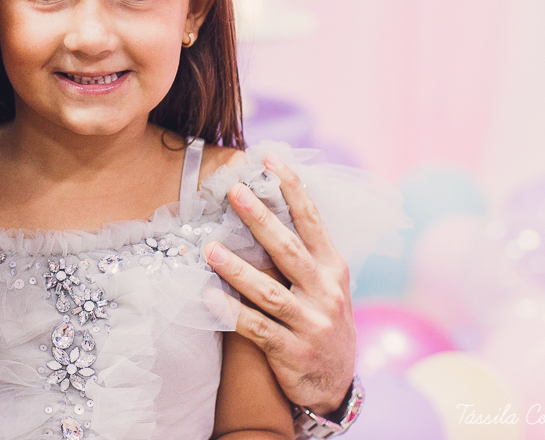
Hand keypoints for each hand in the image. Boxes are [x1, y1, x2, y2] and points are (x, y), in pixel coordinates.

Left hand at [204, 151, 355, 415]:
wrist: (336, 386)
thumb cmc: (322, 323)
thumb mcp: (326, 286)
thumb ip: (304, 253)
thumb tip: (268, 206)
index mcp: (333, 268)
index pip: (311, 220)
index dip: (291, 187)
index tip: (271, 157)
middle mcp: (325, 292)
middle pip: (289, 249)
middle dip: (261, 219)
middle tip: (235, 192)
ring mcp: (310, 323)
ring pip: (269, 290)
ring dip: (237, 269)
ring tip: (209, 249)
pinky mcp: (292, 351)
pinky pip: (256, 328)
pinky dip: (231, 312)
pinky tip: (208, 298)